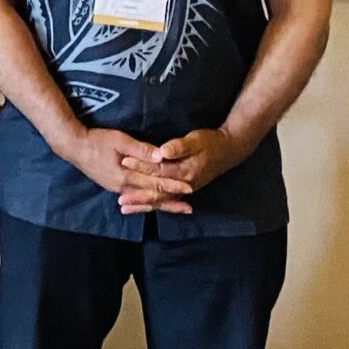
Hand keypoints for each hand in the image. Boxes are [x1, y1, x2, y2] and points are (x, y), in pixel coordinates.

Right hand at [59, 126, 194, 215]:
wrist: (74, 147)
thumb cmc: (97, 140)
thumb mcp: (119, 140)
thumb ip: (140, 149)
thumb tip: (161, 157)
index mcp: (125, 176)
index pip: (154, 183)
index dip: (172, 186)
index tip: (189, 189)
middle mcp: (122, 187)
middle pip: (151, 198)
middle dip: (171, 203)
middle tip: (189, 209)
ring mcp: (117, 189)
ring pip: (143, 200)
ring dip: (161, 205)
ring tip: (176, 209)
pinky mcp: (113, 186)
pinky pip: (135, 198)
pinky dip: (147, 203)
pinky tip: (153, 205)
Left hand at [119, 127, 246, 209]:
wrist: (228, 151)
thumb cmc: (211, 142)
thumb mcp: (196, 140)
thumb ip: (179, 147)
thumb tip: (163, 152)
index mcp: (186, 172)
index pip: (159, 171)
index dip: (141, 166)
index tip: (124, 162)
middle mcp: (185, 185)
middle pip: (158, 192)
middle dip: (138, 196)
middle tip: (120, 201)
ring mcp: (184, 190)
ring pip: (161, 200)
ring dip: (143, 205)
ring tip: (125, 208)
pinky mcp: (183, 190)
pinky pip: (166, 200)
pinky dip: (153, 204)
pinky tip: (142, 207)